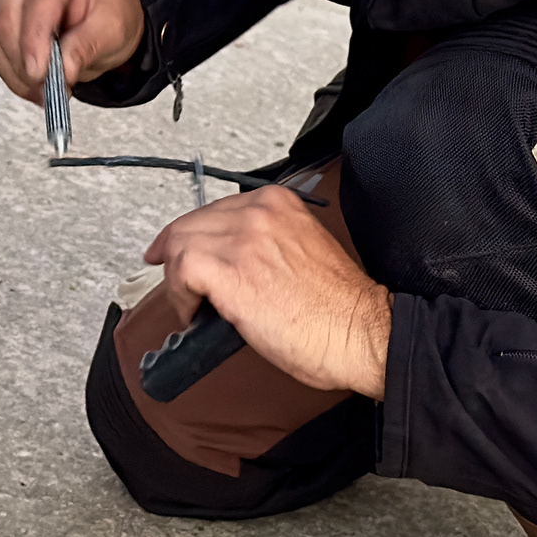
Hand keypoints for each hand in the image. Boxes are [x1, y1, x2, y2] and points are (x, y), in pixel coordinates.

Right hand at [0, 0, 145, 104]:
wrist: (103, 7)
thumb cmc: (109, 6)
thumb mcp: (114, 28)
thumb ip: (88, 46)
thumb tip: (63, 70)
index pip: (38, 0)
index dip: (34, 41)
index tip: (39, 73)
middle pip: (8, 18)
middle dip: (25, 61)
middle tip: (47, 90)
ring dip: (18, 71)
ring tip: (46, 91)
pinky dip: (12, 72)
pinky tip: (33, 85)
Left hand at [143, 184, 392, 397]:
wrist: (360, 332)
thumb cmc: (339, 307)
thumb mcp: (303, 250)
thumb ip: (267, 244)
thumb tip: (231, 262)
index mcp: (278, 204)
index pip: (215, 209)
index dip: (191, 233)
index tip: (177, 249)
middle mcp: (259, 214)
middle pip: (191, 224)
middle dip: (176, 255)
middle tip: (176, 284)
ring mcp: (243, 240)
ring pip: (180, 245)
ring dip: (179, 281)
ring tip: (193, 306)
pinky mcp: (231, 272)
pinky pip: (181, 272)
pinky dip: (179, 295)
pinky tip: (194, 313)